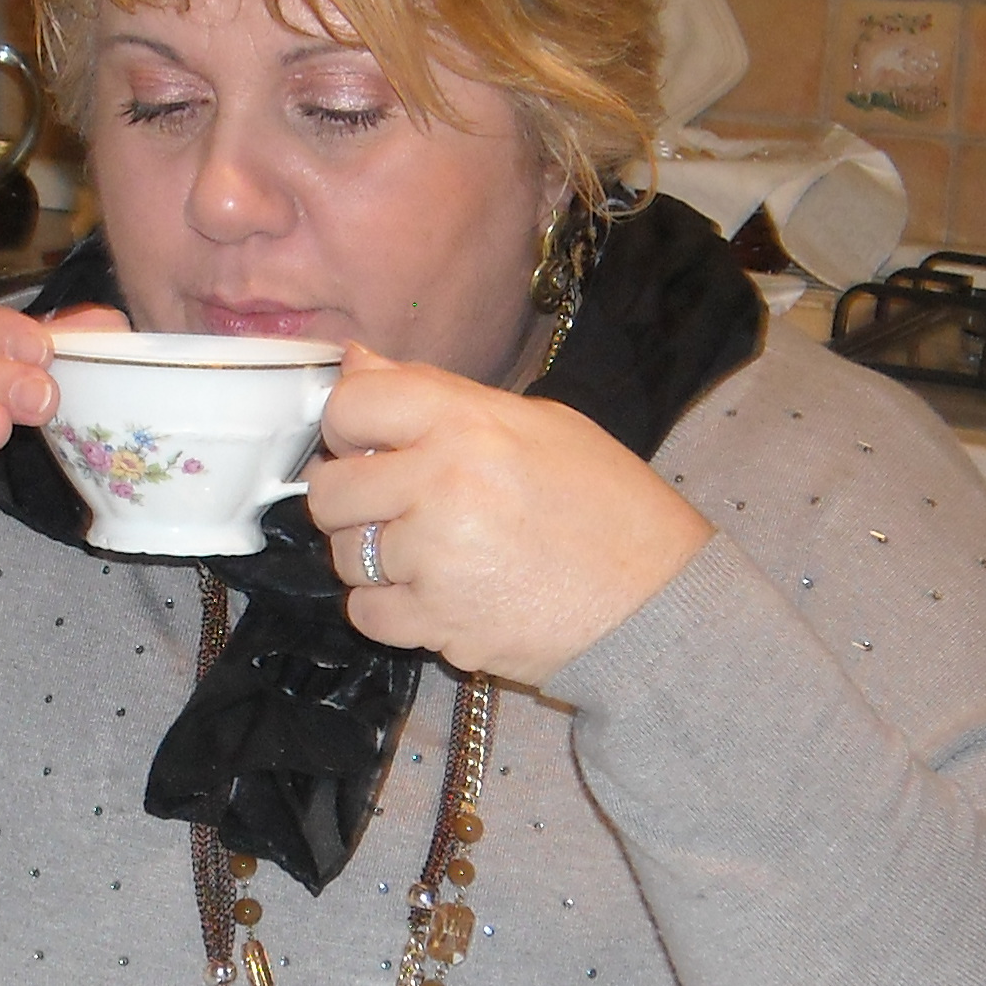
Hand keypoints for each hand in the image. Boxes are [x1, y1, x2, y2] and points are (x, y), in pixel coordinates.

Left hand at [304, 345, 709, 686]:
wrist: (654, 601)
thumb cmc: (604, 505)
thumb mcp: (535, 421)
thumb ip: (436, 394)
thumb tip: (355, 363)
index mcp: (467, 422)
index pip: (350, 403)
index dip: (348, 425)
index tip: (367, 442)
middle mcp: (444, 484)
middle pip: (330, 490)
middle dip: (352, 499)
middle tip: (396, 505)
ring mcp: (437, 558)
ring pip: (345, 556)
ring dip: (374, 558)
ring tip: (431, 552)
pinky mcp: (438, 622)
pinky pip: (366, 613)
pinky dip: (390, 609)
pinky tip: (436, 593)